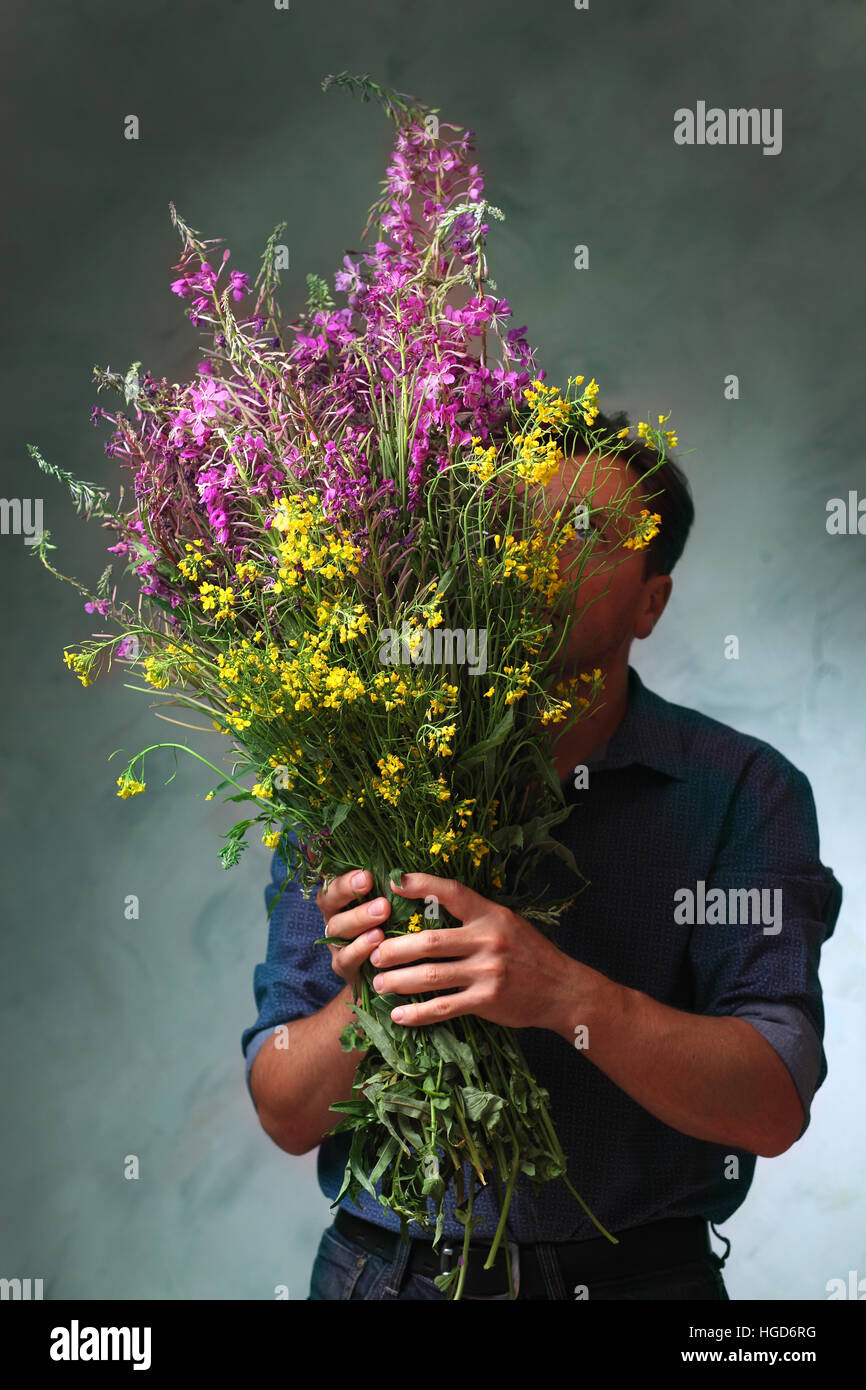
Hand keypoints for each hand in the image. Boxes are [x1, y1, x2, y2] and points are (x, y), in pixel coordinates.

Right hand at [316, 869, 389, 989]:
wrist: (388, 970)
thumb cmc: (391, 926)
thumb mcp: (390, 902)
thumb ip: (389, 886)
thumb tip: (401, 869)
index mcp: (341, 899)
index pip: (334, 882)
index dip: (346, 879)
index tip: (367, 874)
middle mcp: (334, 918)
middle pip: (329, 902)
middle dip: (349, 892)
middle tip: (371, 884)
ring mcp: (336, 943)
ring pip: (337, 929)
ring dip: (359, 918)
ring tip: (382, 912)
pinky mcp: (344, 966)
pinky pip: (346, 957)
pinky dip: (361, 948)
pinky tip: (378, 940)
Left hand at [370, 871, 581, 1030]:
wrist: (562, 989)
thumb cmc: (529, 953)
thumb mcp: (507, 923)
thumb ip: (475, 916)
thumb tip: (430, 907)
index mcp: (490, 915)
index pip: (452, 892)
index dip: (421, 884)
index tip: (393, 882)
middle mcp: (488, 940)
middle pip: (430, 942)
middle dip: (395, 949)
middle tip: (373, 953)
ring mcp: (487, 972)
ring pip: (431, 976)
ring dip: (399, 981)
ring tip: (379, 984)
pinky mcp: (487, 1000)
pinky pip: (444, 1007)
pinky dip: (418, 1013)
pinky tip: (400, 1015)